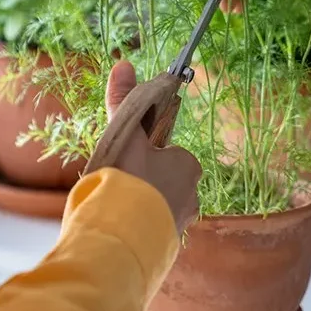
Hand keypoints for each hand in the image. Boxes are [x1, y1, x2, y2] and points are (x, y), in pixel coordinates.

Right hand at [105, 60, 201, 232]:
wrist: (123, 237)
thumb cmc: (126, 180)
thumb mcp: (124, 136)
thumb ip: (124, 100)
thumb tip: (124, 64)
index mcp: (187, 164)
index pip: (167, 155)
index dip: (143, 159)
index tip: (125, 166)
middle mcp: (193, 194)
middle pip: (164, 182)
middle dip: (144, 185)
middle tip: (117, 187)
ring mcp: (182, 222)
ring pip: (160, 208)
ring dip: (141, 209)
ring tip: (117, 209)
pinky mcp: (169, 247)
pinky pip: (154, 232)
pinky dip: (140, 230)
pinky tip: (121, 229)